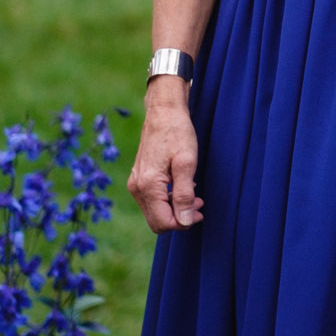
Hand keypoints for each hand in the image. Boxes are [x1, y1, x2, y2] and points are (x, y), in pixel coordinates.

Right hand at [127, 82, 202, 231]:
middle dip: (179, 218)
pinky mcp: (139, 178)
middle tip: (199, 205)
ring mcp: (135, 183)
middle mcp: (137, 188)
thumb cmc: (177, 133)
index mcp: (147, 186)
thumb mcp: (187, 163)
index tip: (200, 212)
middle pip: (157, 221)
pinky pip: (153, 200)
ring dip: (175, 210)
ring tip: (195, 197)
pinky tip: (183, 188)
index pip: (163, 222)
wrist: (163, 112)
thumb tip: (184, 222)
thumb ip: (185, 194)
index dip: (183, 223)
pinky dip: (168, 200)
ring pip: (155, 212)